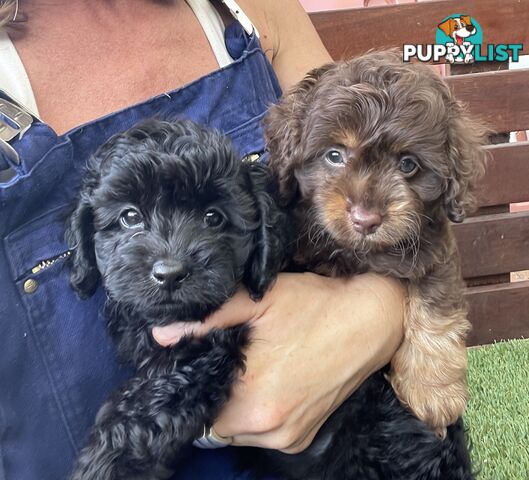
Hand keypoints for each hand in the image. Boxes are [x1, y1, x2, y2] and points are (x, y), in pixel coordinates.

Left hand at [153, 272, 403, 452]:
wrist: (370, 320)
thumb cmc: (315, 305)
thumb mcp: (260, 299)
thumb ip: (208, 318)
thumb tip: (162, 335)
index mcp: (252, 397)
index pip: (196, 407)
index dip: (194, 384)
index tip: (202, 363)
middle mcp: (270, 428)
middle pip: (215, 421)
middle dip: (214, 394)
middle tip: (228, 361)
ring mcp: (290, 437)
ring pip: (238, 431)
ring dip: (235, 407)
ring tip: (251, 370)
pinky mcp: (304, 439)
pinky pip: (264, 434)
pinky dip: (259, 415)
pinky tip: (271, 383)